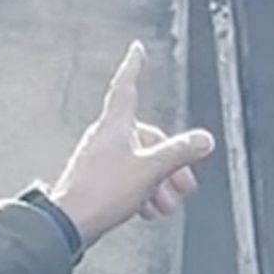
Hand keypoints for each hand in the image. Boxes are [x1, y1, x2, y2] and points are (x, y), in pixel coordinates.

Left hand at [47, 43, 217, 247]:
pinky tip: (147, 211)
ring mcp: (102, 159)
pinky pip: (129, 180)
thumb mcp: (150, 170)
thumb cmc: (101, 192)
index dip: (134, 66)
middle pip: (149, 139)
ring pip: (142, 165)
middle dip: (170, 165)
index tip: (136, 50)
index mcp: (116, 125)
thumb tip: (203, 140)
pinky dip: (143, 194)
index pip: (126, 85)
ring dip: (158, 186)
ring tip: (163, 205)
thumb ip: (179, 153)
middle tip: (182, 186)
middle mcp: (107, 137)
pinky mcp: (99, 181)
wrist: (70, 223)